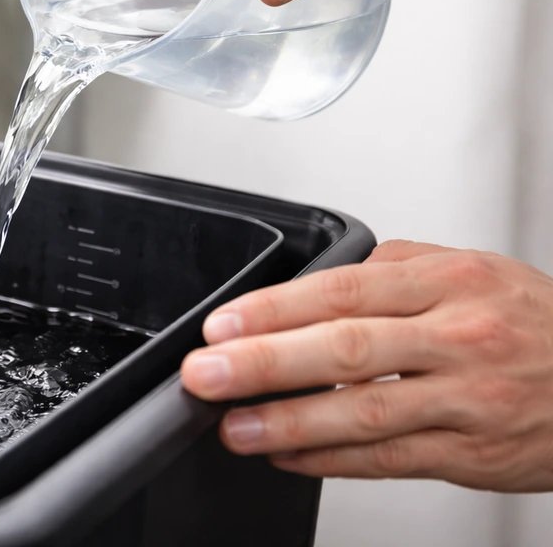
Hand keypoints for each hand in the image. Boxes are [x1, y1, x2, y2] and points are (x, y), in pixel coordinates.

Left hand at [181, 240, 552, 491]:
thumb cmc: (533, 322)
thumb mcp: (472, 270)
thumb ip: (393, 269)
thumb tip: (314, 281)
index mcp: (449, 281)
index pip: (342, 289)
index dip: (273, 310)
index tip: (223, 326)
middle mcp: (458, 336)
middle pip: (345, 347)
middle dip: (264, 362)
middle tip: (208, 374)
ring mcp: (467, 399)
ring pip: (363, 411)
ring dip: (288, 422)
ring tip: (235, 426)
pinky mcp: (472, 453)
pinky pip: (390, 459)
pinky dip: (332, 459)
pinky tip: (288, 455)